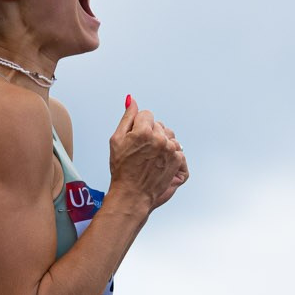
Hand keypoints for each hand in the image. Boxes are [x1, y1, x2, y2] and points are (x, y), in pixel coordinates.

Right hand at [107, 97, 187, 211]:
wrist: (132, 194)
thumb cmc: (121, 169)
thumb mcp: (117, 140)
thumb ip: (127, 117)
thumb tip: (132, 100)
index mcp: (144, 131)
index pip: (146, 114)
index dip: (139, 126)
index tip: (135, 139)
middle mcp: (160, 139)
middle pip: (158, 124)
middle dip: (150, 133)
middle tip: (141, 151)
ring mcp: (170, 150)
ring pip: (168, 135)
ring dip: (161, 142)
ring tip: (150, 157)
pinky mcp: (177, 160)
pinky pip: (176, 148)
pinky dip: (169, 153)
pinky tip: (158, 163)